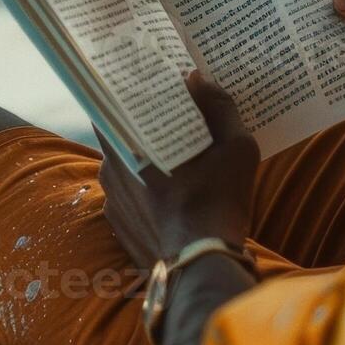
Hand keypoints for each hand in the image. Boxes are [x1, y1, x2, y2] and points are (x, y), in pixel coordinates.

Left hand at [96, 72, 258, 267]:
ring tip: (177, 158)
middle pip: (120, 135)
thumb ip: (217, 108)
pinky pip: (130, 198)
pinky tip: (173, 194)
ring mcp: (112, 202)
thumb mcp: (235, 149)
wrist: (203, 267)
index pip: (110, 104)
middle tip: (169, 116)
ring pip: (125, 168)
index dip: (125, 92)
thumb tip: (197, 77)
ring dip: (144, 160)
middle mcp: (109, 170)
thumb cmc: (219, 204)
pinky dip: (146, 192)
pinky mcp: (119, 227)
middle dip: (141, 125)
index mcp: (126, 145)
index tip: (143, 83)